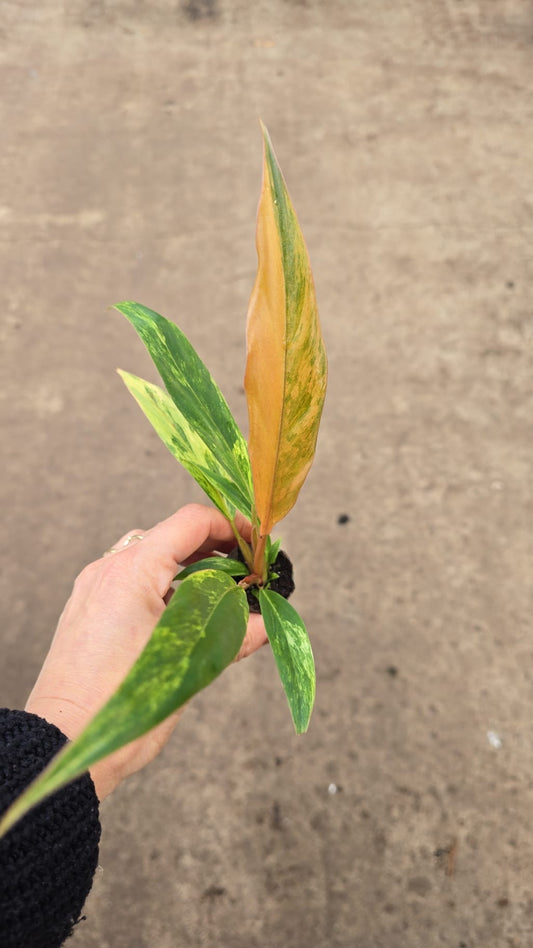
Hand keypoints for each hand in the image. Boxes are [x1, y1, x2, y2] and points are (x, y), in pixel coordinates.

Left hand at [25, 504, 266, 800]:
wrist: (68, 742)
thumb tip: (264, 624)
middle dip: (215, 548)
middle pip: (171, 536)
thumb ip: (234, 635)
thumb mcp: (189, 662)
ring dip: (190, 567)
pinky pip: (132, 580)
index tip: (258, 545)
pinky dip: (165, 585)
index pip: (191, 522)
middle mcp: (109, 569)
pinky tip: (187, 612)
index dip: (232, 526)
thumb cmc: (123, 701)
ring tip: (222, 593)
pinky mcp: (89, 609)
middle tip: (247, 572)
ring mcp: (95, 588)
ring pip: (151, 557)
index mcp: (133, 570)